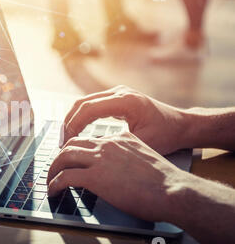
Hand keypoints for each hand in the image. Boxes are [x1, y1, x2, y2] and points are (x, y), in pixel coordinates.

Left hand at [48, 132, 187, 221]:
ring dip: (53, 169)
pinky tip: (53, 191)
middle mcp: (107, 144)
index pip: (90, 140)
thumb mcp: (144, 157)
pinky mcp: (95, 176)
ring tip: (49, 180)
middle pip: (72, 144)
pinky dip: (54, 184)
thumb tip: (117, 167)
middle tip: (54, 168)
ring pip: (64, 157)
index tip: (70, 160)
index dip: (76, 150)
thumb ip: (128, 156)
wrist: (173, 190)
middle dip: (59, 156)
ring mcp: (100, 159)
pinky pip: (65, 177)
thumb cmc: (164, 180)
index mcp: (120, 138)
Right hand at [61, 85, 190, 154]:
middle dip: (68, 122)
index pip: (88, 109)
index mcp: (126, 101)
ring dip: (72, 119)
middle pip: (82, 103)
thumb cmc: (167, 135)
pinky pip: (92, 104)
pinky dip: (81, 117)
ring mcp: (117, 93)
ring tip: (65, 138)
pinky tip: (76, 131)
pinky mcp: (116, 98)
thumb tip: (89, 152)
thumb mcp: (142, 143)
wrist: (181, 125)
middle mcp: (120, 92)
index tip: (66, 143)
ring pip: (84, 102)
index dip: (73, 125)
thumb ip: (116, 144)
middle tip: (61, 142)